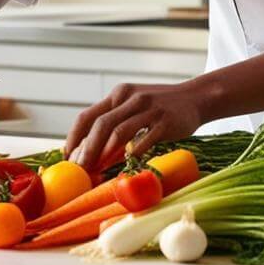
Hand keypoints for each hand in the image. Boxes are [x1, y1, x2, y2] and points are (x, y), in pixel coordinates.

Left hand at [63, 81, 205, 177]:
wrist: (196, 97)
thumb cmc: (160, 107)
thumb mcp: (134, 106)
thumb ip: (115, 121)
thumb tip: (90, 150)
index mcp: (119, 95)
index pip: (88, 115)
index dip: (74, 137)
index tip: (67, 157)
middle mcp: (130, 98)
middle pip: (100, 124)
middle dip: (86, 149)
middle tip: (79, 169)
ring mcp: (148, 109)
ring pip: (119, 131)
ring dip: (104, 153)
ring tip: (96, 169)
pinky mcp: (165, 121)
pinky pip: (144, 139)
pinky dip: (133, 153)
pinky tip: (126, 163)